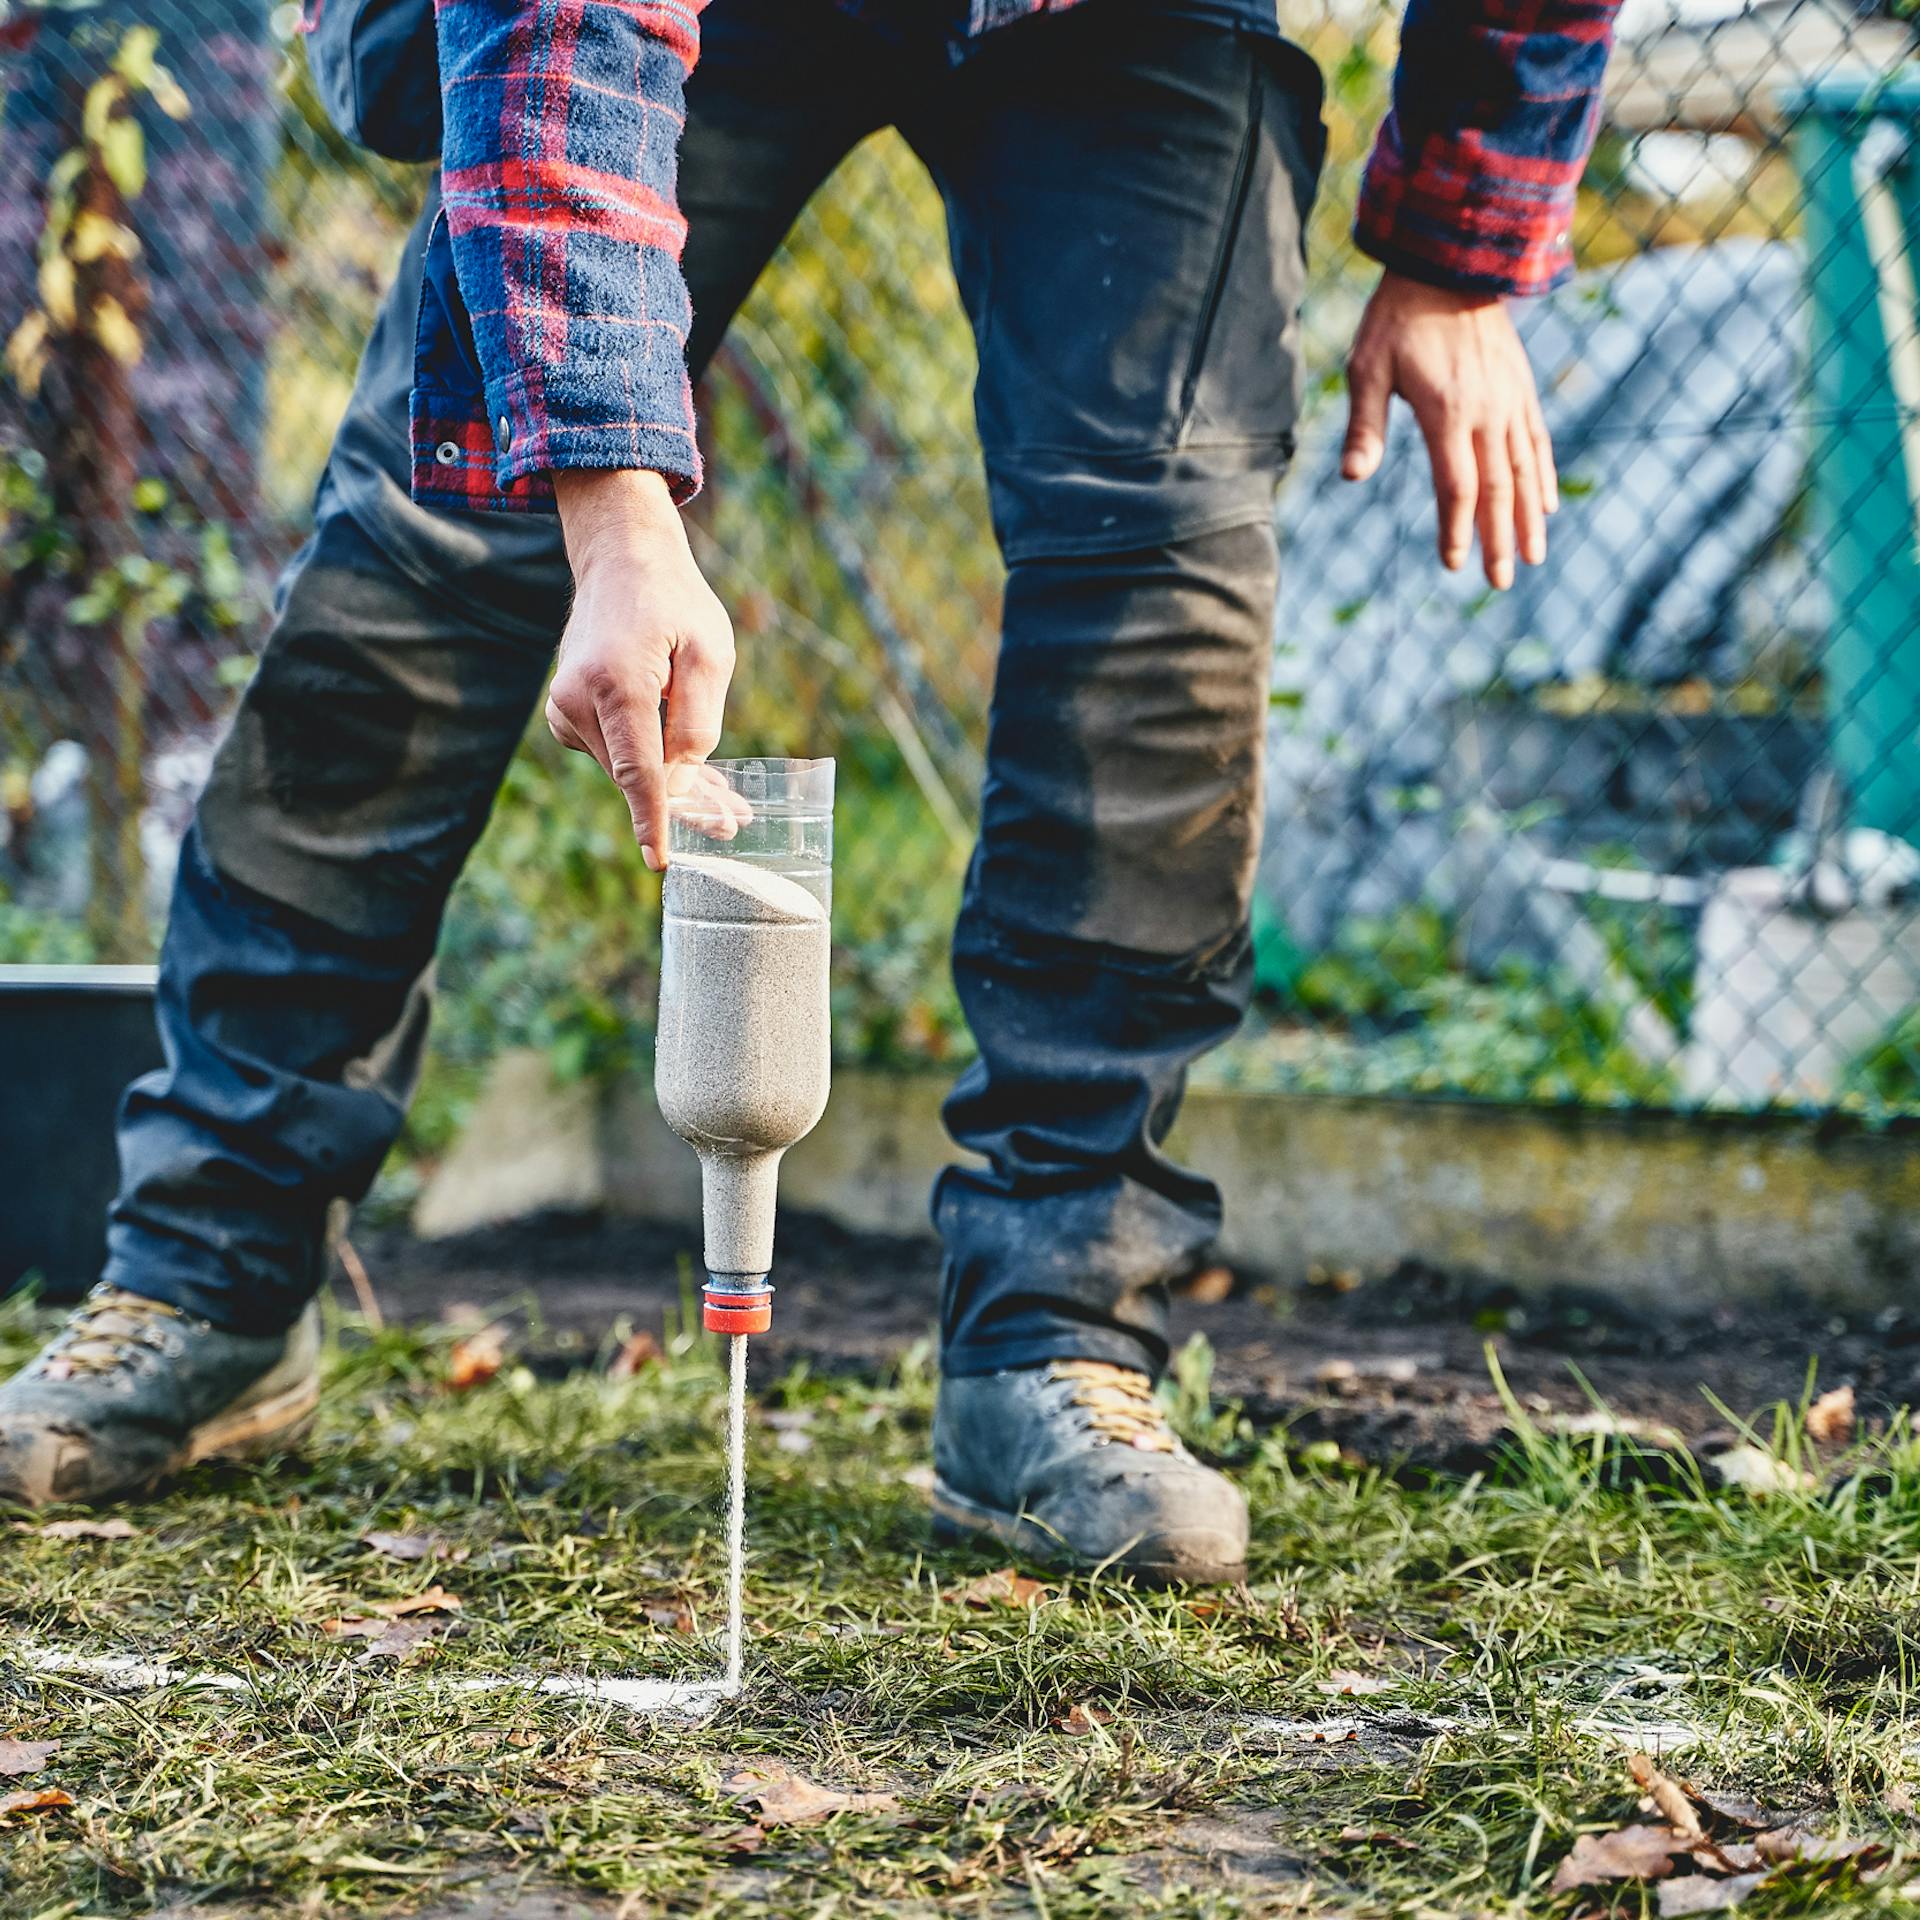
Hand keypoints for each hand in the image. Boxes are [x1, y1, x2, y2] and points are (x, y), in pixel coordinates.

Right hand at [546, 469, 737, 867]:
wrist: (621, 562)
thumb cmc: (673, 603)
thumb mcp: (709, 655)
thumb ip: (696, 724)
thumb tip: (678, 786)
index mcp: (615, 684)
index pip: (637, 770)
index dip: (654, 819)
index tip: (660, 860)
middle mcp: (578, 700)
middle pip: (636, 776)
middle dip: (686, 805)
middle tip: (736, 823)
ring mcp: (565, 708)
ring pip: (628, 769)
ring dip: (675, 787)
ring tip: (726, 799)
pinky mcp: (567, 714)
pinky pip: (617, 754)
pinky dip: (652, 765)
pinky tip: (689, 771)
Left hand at [1340, 270, 1557, 590]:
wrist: (1452, 263)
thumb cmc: (1398, 318)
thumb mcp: (1367, 368)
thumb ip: (1364, 426)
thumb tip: (1351, 476)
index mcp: (1448, 413)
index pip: (1456, 487)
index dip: (1457, 529)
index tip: (1455, 564)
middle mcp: (1487, 413)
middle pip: (1496, 490)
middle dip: (1499, 539)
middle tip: (1500, 582)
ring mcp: (1510, 401)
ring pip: (1524, 471)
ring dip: (1527, 518)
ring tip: (1532, 558)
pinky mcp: (1520, 389)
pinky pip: (1537, 442)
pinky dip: (1542, 477)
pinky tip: (1545, 506)